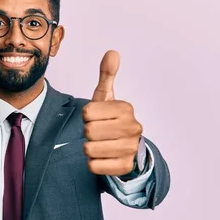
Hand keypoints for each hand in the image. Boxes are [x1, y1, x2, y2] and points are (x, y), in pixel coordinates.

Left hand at [82, 50, 142, 175]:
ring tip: (100, 144)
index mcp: (126, 108)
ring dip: (89, 148)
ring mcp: (130, 148)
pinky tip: (103, 158)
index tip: (97, 118)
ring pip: (90, 149)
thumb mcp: (107, 98)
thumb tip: (112, 53)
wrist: (126, 148)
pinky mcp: (125, 167)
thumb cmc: (110, 121)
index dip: (86, 116)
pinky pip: (93, 166)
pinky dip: (93, 163)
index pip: (87, 112)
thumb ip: (107, 76)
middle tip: (98, 133)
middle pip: (88, 131)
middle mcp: (133, 127)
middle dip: (88, 133)